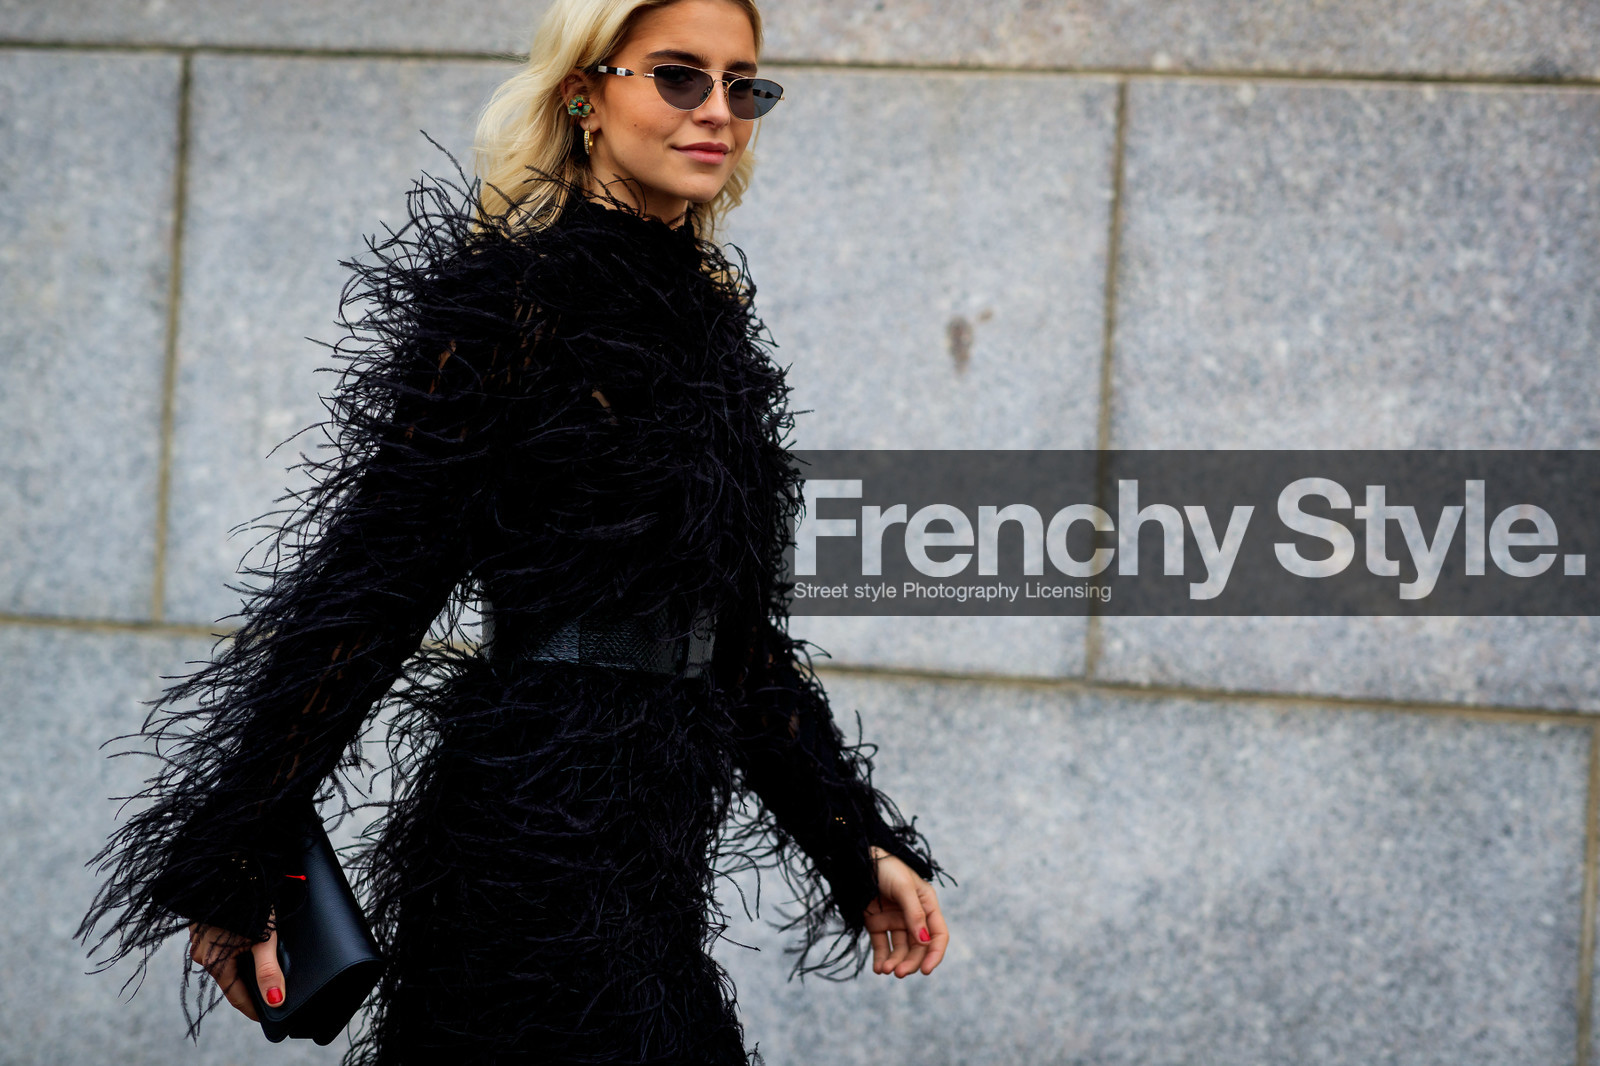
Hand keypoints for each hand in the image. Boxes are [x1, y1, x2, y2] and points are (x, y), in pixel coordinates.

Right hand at [188, 909, 285, 1019]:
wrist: (231, 864)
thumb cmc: (249, 899)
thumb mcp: (264, 937)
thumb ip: (269, 971)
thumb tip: (275, 1000)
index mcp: (215, 961)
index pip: (235, 996)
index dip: (252, 1008)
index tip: (266, 1017)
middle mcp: (202, 953)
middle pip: (229, 979)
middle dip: (249, 986)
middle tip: (270, 992)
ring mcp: (200, 938)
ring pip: (224, 961)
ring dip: (241, 967)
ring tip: (262, 969)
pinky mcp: (203, 924)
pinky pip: (219, 946)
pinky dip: (234, 950)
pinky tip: (249, 943)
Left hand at [864, 846, 948, 977]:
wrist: (857, 860)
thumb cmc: (885, 868)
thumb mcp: (904, 888)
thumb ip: (914, 914)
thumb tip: (924, 940)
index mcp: (927, 905)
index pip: (938, 935)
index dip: (934, 954)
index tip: (926, 970)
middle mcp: (913, 916)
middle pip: (918, 947)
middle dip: (911, 962)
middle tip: (899, 973)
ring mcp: (895, 921)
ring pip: (900, 950)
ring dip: (895, 962)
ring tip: (885, 970)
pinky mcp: (877, 924)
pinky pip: (882, 946)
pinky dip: (881, 959)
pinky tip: (878, 969)